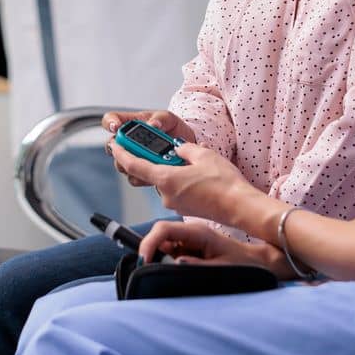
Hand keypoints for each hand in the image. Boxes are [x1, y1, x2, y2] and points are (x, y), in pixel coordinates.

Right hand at [101, 109, 195, 169]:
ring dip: (132, 165)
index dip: (109, 123)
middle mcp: (127, 142)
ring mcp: (133, 158)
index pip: (110, 120)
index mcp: (130, 124)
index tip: (116, 127)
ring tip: (148, 162)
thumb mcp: (168, 118)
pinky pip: (135, 178)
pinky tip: (156, 172)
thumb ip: (161, 119)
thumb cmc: (172, 128)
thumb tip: (153, 124)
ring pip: (122, 165)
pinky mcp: (142, 173)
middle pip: (111, 147)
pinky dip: (144, 177)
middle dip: (120, 151)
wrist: (185, 144)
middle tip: (132, 150)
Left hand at [110, 140, 257, 227]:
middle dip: (154, 159)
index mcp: (166, 179)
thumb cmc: (224, 183)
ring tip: (191, 162)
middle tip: (163, 148)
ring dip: (172, 171)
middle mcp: (166, 195)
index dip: (122, 154)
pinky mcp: (185, 209)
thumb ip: (184, 149)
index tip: (114, 145)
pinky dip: (180, 181)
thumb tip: (178, 150)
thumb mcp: (202, 154)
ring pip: (166, 182)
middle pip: (151, 173)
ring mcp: (175, 204)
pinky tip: (198, 176)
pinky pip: (176, 191)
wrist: (240, 207)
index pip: (135, 166)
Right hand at [138, 219, 288, 276]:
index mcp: (198, 232)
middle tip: (148, 272)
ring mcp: (192, 241)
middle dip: (151, 252)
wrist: (259, 264)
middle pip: (161, 236)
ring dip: (159, 259)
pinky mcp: (193, 250)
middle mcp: (192, 234)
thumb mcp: (222, 269)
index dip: (149, 243)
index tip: (142, 261)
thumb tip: (175, 262)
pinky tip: (173, 275)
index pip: (164, 230)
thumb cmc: (244, 266)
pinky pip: (174, 254)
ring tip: (161, 277)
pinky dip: (168, 263)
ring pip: (165, 246)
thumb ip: (197, 266)